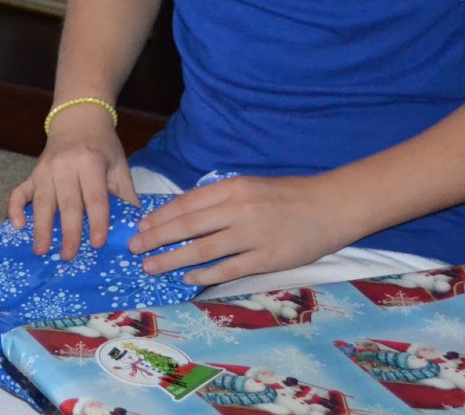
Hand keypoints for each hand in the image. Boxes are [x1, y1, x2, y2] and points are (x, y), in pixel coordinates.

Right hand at [8, 109, 136, 259]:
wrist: (78, 119)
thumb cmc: (102, 147)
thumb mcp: (119, 165)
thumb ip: (126, 195)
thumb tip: (134, 227)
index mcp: (90, 162)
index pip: (94, 197)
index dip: (97, 221)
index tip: (97, 244)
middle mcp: (65, 165)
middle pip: (67, 203)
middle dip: (68, 232)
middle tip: (68, 257)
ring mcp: (45, 169)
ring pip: (42, 201)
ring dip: (41, 227)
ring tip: (41, 250)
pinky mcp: (32, 173)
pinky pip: (19, 191)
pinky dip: (15, 208)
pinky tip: (17, 225)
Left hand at [128, 173, 351, 286]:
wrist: (330, 206)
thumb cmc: (287, 195)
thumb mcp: (249, 185)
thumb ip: (219, 197)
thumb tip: (184, 213)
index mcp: (232, 187)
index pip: (187, 203)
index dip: (160, 216)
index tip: (141, 225)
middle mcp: (238, 209)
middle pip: (187, 226)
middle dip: (156, 238)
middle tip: (134, 248)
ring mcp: (252, 235)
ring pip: (202, 250)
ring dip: (172, 259)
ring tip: (150, 267)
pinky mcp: (267, 258)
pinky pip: (228, 269)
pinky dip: (205, 275)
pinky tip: (187, 279)